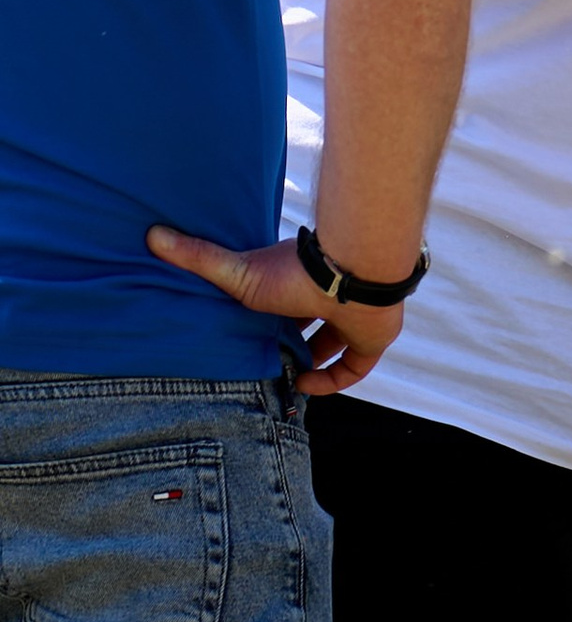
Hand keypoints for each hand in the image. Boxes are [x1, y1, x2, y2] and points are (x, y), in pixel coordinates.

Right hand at [147, 227, 406, 396]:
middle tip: (263, 362)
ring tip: (283, 377)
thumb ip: (198, 258)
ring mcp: (351, 318)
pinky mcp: (371, 340)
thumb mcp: (237, 273)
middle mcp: (325, 298)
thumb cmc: (293, 273)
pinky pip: (354, 367)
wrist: (351, 276)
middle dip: (288, 341)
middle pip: (307, 322)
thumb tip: (150, 235)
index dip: (265, 320)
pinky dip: (332, 380)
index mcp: (296, 281)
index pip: (281, 302)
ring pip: (332, 342)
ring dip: (311, 360)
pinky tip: (305, 386)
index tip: (245, 337)